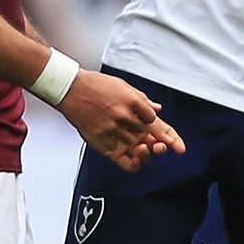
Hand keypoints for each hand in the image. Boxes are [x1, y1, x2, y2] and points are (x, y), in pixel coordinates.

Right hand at [58, 71, 184, 170]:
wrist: (70, 88)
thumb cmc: (96, 85)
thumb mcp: (124, 87)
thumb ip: (142, 101)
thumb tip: (157, 109)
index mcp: (132, 101)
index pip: (155, 122)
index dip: (165, 134)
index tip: (174, 143)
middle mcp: (124, 116)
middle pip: (146, 135)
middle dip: (151, 140)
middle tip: (153, 143)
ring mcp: (111, 129)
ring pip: (134, 146)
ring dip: (138, 146)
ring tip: (134, 141)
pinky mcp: (99, 140)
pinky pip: (119, 155)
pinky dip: (128, 158)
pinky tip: (129, 153)